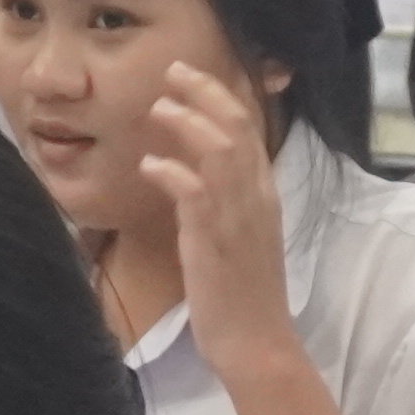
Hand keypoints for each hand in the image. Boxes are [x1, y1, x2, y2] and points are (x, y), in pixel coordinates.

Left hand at [142, 60, 303, 392]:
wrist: (256, 343)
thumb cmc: (243, 295)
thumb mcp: (240, 238)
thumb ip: (223, 203)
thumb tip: (193, 176)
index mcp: (265, 195)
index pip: (252, 130)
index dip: (224, 95)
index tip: (195, 76)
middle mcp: (257, 197)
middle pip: (237, 126)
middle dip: (205, 92)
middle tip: (173, 70)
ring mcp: (238, 216)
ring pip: (220, 149)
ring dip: (187, 122)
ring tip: (158, 107)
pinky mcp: (215, 239)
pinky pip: (195, 192)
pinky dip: (171, 172)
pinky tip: (149, 166)